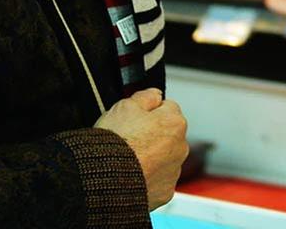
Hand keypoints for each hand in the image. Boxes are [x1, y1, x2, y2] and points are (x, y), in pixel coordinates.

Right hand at [94, 88, 187, 209]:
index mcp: (175, 122)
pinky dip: (147, 178)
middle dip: (151, 136)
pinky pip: (157, 180)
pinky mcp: (165, 192)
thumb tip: (155, 94)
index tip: (134, 119)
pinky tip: (130, 175)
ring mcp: (174, 171)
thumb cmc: (115, 143)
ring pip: (163, 159)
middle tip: (128, 139)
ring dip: (150, 158)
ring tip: (127, 160)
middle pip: (166, 135)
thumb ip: (145, 96)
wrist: (105, 180)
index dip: (147, 112)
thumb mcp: (124, 107)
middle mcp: (181, 147)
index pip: (166, 108)